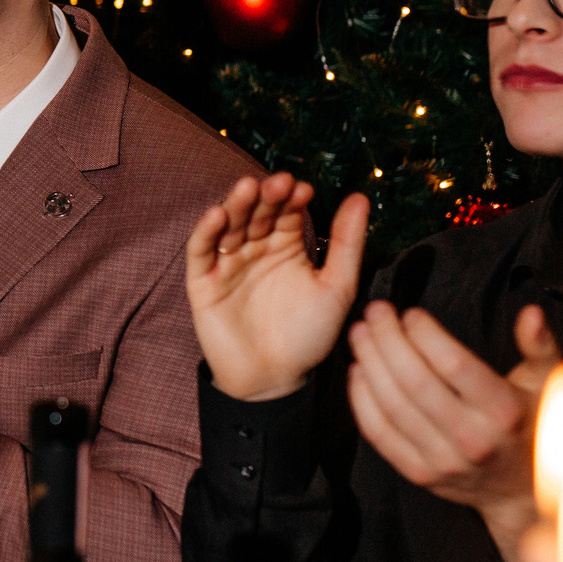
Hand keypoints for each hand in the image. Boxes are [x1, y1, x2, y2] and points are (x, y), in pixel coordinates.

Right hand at [185, 172, 367, 401]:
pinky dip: (206, 232)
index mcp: (287, 247)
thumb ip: (347, 244)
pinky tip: (216, 215)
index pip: (287, 212)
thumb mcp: (336, 287)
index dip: (293, 198)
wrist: (274, 378)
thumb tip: (361, 197)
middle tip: (278, 183)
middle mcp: (255, 249)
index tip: (304, 189)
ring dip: (237, 204)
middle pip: (257, 213)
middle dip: (266, 196)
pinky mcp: (203, 282)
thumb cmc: (308, 335)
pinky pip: (201, 251)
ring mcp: (227, 264)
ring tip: (249, 188)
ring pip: (229, 225)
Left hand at [348, 301, 562, 559]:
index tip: (410, 314)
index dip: (426, 335)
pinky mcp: (420, 474)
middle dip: (388, 341)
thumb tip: (530, 313)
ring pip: (393, 407)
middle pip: (415, 382)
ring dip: (369, 364)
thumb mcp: (548, 384)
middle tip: (375, 313)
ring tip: (360, 335)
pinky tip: (357, 372)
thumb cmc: (532, 424)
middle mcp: (473, 439)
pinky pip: (380, 434)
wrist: (522, 491)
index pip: (455, 366)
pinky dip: (362, 401)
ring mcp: (444, 461)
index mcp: (505, 412)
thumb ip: (539, 345)